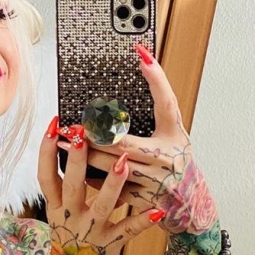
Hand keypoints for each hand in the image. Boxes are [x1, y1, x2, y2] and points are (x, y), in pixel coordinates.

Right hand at [38, 118, 164, 254]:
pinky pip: (128, 230)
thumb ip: (65, 184)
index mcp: (56, 206)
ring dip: (112, 184)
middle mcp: (71, 217)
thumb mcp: (60, 211)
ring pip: (102, 205)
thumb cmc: (71, 236)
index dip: (47, 151)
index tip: (55, 125)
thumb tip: (73, 142)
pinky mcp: (109, 244)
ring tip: (124, 162)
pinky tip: (157, 210)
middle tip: (84, 134)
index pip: (46, 176)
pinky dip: (143, 220)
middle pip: (72, 186)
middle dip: (78, 161)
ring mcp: (91, 231)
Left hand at [83, 46, 217, 235]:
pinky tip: (76, 173)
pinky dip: (94, 181)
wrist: (189, 201)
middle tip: (73, 126)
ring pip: (113, 169)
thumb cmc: (176, 160)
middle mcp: (166, 159)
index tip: (140, 53)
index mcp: (174, 136)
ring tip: (65, 145)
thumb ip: (159, 105)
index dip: (155, 78)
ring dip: (86, 157)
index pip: (166, 102)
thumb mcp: (173, 132)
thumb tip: (143, 62)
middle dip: (94, 135)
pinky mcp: (144, 201)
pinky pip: (114, 191)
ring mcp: (155, 182)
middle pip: (123, 144)